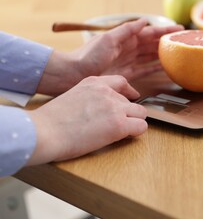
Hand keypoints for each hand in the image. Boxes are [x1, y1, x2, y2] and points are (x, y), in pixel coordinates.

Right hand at [26, 75, 146, 164]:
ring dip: (134, 122)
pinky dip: (136, 133)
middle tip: (117, 124)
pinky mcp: (119, 125)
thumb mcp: (73, 97)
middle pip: (132, 101)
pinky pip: (141, 126)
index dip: (128, 93)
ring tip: (121, 132)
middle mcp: (107, 92)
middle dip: (128, 113)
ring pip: (141, 113)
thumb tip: (100, 111)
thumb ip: (90, 98)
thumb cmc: (51, 121)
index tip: (130, 99)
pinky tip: (124, 137)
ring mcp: (115, 108)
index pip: (121, 82)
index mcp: (94, 83)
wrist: (44, 131)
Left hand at [37, 18, 183, 95]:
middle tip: (183, 43)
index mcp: (125, 38)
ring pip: (150, 57)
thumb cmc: (88, 56)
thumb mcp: (107, 39)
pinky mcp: (127, 74)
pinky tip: (164, 69)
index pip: (149, 33)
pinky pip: (144, 70)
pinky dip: (154, 69)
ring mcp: (129, 62)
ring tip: (177, 55)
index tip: (180, 29)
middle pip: (152, 44)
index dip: (164, 31)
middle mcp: (129, 49)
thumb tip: (144, 21)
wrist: (74, 74)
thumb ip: (126, 30)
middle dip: (166, 42)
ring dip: (162, 55)